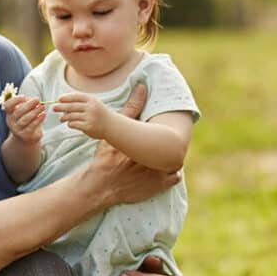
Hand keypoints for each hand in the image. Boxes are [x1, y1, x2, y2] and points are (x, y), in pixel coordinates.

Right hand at [4, 95, 43, 144]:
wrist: (26, 138)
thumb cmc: (26, 120)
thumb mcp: (25, 111)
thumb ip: (28, 104)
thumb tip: (35, 100)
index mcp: (10, 113)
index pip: (7, 105)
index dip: (15, 100)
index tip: (24, 96)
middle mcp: (11, 121)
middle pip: (18, 112)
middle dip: (29, 105)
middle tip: (37, 100)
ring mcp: (17, 129)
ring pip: (25, 119)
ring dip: (35, 112)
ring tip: (42, 106)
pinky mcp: (25, 135)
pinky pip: (32, 126)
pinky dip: (38, 119)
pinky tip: (43, 114)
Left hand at [55, 92, 115, 140]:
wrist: (111, 125)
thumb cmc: (99, 113)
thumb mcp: (93, 103)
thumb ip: (80, 101)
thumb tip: (62, 101)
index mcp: (92, 100)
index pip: (76, 96)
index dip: (66, 97)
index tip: (58, 99)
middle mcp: (91, 108)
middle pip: (72, 106)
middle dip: (61, 107)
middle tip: (53, 108)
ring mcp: (90, 117)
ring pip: (71, 116)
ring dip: (64, 117)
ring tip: (61, 119)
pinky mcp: (88, 127)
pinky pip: (74, 124)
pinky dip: (70, 124)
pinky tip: (70, 123)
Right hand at [84, 84, 177, 206]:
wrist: (100, 186)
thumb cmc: (106, 158)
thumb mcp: (116, 132)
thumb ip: (130, 109)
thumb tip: (142, 87)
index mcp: (149, 145)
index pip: (172, 133)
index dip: (173, 132)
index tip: (171, 131)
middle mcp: (158, 158)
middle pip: (176, 148)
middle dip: (172, 146)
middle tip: (168, 144)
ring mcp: (159, 174)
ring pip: (176, 163)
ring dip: (172, 160)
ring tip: (165, 156)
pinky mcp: (158, 187)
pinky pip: (175, 178)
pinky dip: (171, 173)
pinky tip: (163, 169)